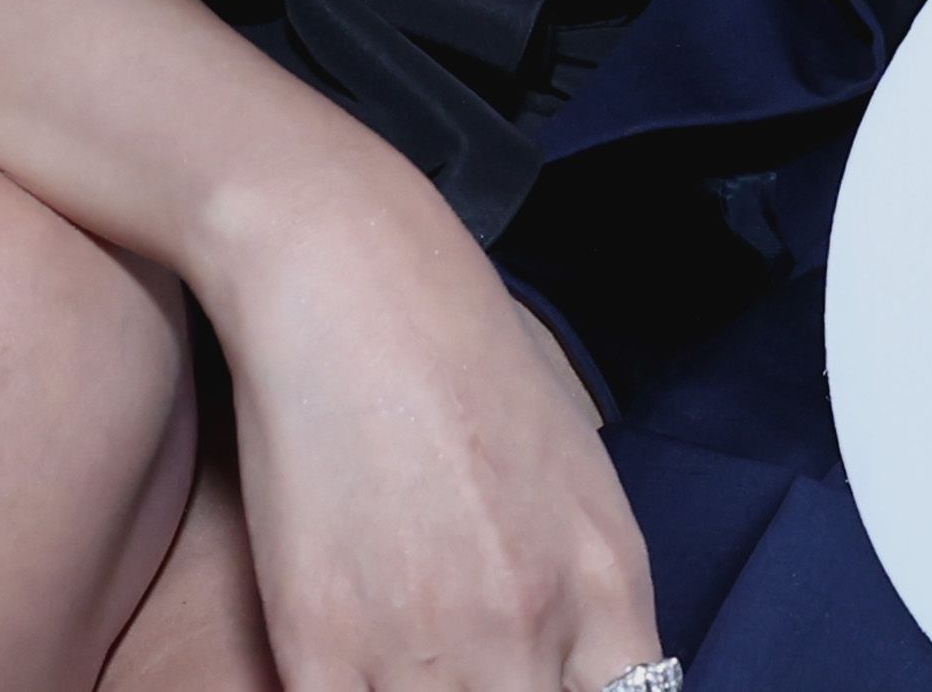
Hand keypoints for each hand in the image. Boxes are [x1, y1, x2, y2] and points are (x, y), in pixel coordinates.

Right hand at [205, 156, 661, 691]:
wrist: (350, 279)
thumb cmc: (461, 350)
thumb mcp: (574, 467)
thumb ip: (583, 587)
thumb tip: (580, 669)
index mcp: (607, 581)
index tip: (541, 680)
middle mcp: (532, 625)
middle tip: (472, 672)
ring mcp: (429, 644)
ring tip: (411, 664)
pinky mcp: (323, 646)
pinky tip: (352, 671)